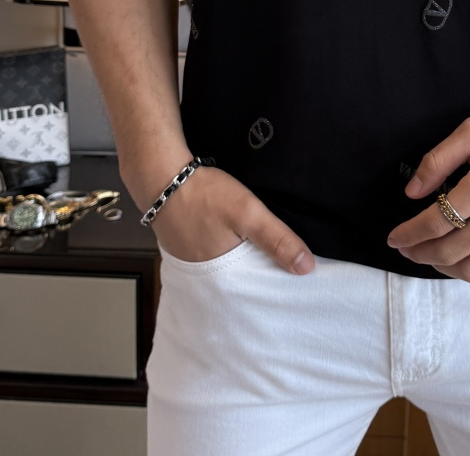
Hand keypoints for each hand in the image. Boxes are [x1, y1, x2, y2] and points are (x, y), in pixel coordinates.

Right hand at [132, 162, 314, 274]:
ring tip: (266, 253)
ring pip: (230, 269)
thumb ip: (277, 239)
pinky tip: (239, 241)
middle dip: (262, 275)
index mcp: (222, 279)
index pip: (256, 292)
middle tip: (286, 266)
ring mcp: (195, 264)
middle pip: (243, 283)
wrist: (163, 177)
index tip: (296, 279)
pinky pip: (217, 257)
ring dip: (246, 262)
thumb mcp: (248, 213)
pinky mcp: (190, 249)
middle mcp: (206, 279)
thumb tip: (306, 267)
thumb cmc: (204, 195)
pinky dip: (230, 251)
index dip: (276, 284)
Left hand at [385, 100, 469, 289]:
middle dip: (420, 254)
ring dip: (445, 269)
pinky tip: (466, 265)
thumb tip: (412, 193)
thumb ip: (438, 161)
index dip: (409, 234)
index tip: (394, 238)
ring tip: (433, 256)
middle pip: (450, 251)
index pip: (436, 221)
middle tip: (407, 248)